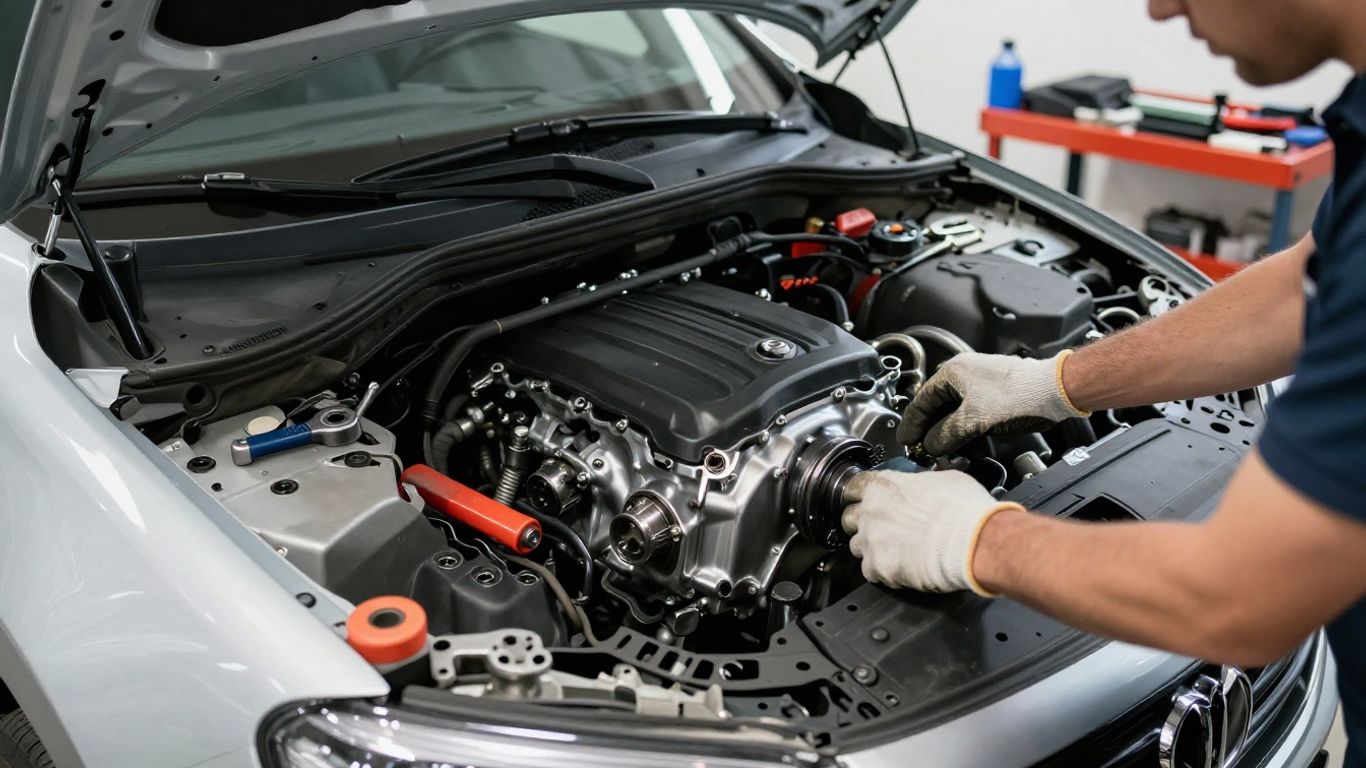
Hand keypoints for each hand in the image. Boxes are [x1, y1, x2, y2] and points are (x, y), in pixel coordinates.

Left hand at [841, 469, 1022, 593]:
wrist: (973, 541)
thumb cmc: (964, 509)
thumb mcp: (946, 480)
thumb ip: (922, 482)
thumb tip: (925, 488)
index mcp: (884, 485)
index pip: (854, 486)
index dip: (860, 495)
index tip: (867, 501)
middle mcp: (871, 511)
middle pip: (850, 517)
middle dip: (863, 523)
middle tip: (883, 529)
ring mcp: (871, 540)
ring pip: (857, 545)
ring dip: (871, 548)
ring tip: (894, 552)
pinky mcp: (878, 567)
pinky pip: (869, 571)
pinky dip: (881, 572)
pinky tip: (899, 569)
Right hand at [898, 351, 1088, 455]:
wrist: (1055, 392)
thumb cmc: (1019, 396)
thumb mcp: (973, 420)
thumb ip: (946, 434)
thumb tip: (931, 445)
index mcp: (953, 372)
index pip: (922, 401)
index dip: (912, 424)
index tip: (907, 440)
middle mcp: (965, 374)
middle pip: (937, 405)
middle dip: (929, 429)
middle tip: (922, 448)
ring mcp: (981, 384)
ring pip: (954, 410)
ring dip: (946, 430)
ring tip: (940, 449)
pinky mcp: (996, 395)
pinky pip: (970, 413)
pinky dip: (962, 428)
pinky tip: (962, 442)